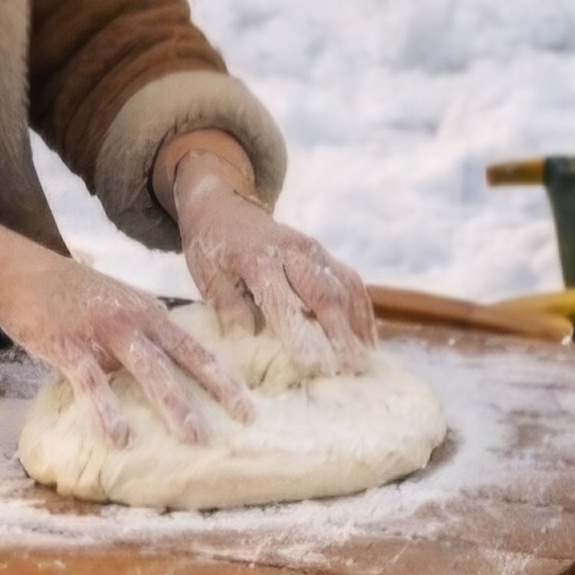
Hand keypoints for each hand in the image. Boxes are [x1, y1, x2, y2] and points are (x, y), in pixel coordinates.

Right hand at [0, 253, 257, 445]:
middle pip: (184, 356)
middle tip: (246, 417)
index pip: (197, 346)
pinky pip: (92, 383)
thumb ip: (146, 333)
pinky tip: (120, 437)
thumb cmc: (75, 297)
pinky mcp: (69, 346)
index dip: (226, 372)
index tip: (252, 399)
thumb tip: (173, 371)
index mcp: (151, 313)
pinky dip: (107, 411)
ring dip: (174, 404)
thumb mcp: (120, 305)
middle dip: (218, 387)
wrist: (22, 272)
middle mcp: (135, 320)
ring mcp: (103, 332)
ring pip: (148, 369)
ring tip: (195, 436)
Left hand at [172, 156, 375, 374]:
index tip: (313, 365)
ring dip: (356, 326)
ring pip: (344, 289)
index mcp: (257, 259)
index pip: (283, 301)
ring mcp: (314, 251)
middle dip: (340, 334)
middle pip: (324, 295)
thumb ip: (226, 306)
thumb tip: (242, 339)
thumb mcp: (207, 276)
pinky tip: (367, 340)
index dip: (300, 334)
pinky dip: (363, 312)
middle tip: (350, 369)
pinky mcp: (326, 254)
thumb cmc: (214, 248)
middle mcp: (292, 253)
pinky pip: (352, 283)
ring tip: (364, 362)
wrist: (227, 206)